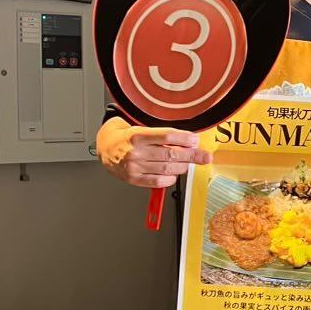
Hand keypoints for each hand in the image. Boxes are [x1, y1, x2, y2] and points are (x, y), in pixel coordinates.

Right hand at [97, 120, 211, 188]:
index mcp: (138, 135)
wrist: (106, 147)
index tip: (196, 141)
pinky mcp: (134, 179)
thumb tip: (190, 140)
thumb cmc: (127, 138)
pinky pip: (158, 181)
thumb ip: (164, 135)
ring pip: (167, 169)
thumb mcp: (143, 129)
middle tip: (204, 156)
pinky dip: (171, 178)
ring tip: (188, 163)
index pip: (167, 136)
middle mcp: (136, 152)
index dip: (185, 139)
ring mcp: (134, 167)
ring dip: (183, 166)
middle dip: (192, 155)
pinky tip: (174, 173)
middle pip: (171, 154)